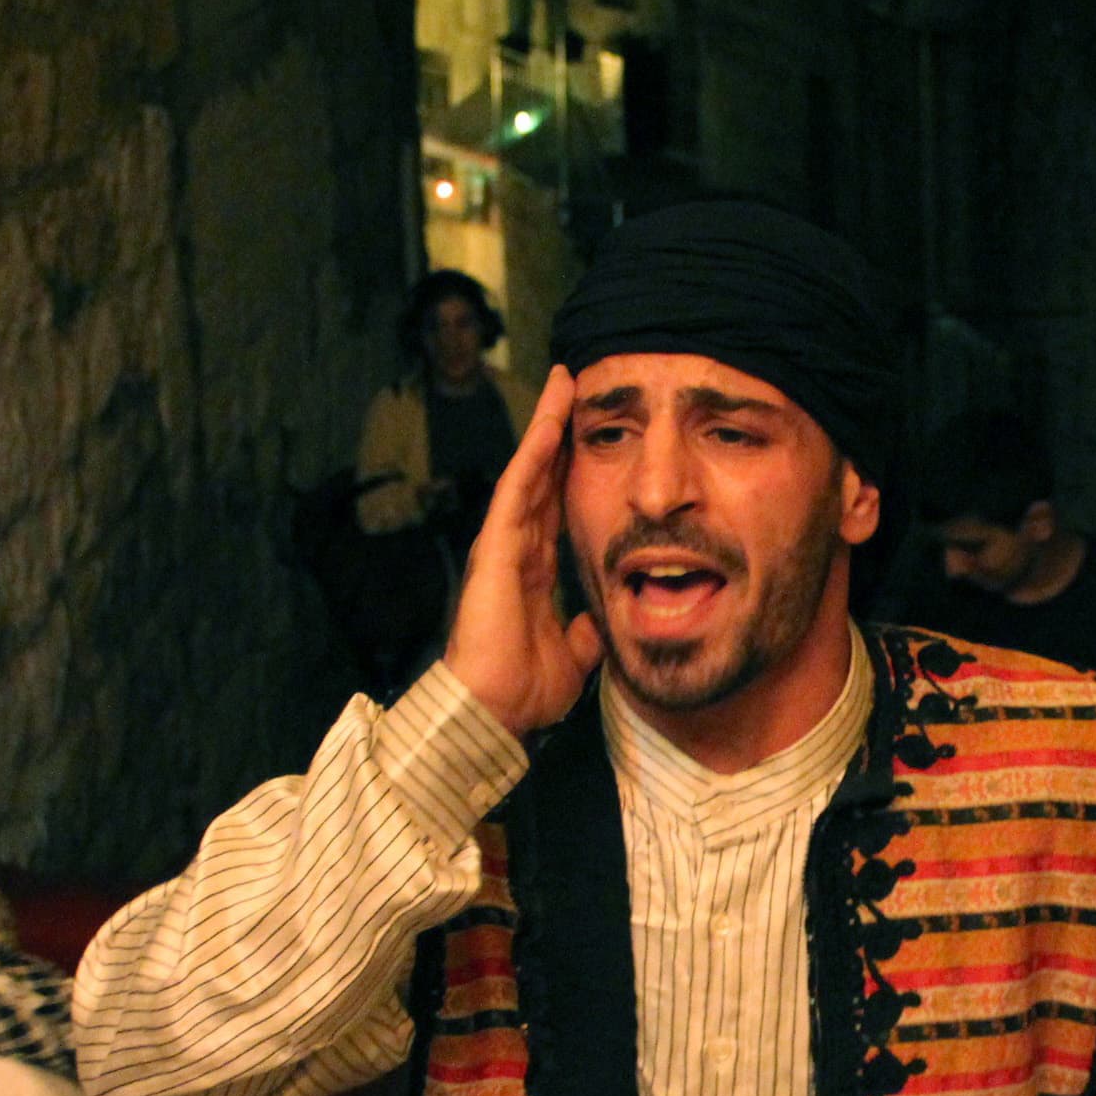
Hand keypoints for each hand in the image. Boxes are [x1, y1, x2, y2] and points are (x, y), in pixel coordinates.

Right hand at [442, 365, 602, 734]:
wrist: (495, 713)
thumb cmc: (523, 690)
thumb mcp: (574, 655)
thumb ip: (585, 632)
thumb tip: (601, 621)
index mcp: (534, 570)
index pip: (556, 506)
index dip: (570, 468)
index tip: (592, 433)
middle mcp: (516, 549)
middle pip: (541, 476)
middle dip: (558, 431)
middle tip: (575, 385)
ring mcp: (503, 544)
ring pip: (528, 471)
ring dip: (545, 426)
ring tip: (564, 382)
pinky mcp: (495, 547)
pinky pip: (518, 490)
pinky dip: (534, 453)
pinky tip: (550, 421)